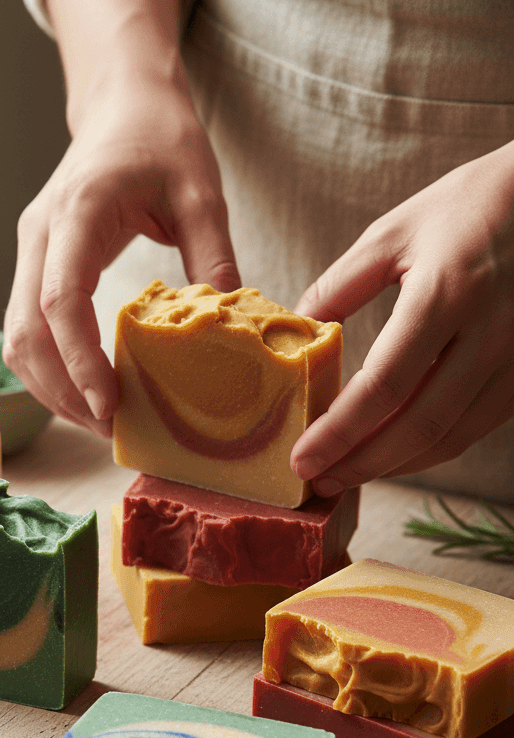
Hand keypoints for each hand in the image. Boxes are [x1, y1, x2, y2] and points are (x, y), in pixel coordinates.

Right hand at [3, 4, 238, 438]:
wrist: (121, 105)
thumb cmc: (160, 137)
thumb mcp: (202, 192)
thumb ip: (213, 258)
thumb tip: (228, 333)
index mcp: (76, 214)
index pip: (60, 302)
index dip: (79, 362)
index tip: (110, 407)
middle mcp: (39, 237)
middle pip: (26, 334)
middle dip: (63, 391)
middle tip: (109, 429)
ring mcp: (29, 252)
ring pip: (16, 340)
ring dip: (50, 388)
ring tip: (98, 420)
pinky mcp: (34, 266)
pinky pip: (25, 330)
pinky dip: (49, 369)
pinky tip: (84, 390)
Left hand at [292, 140, 513, 493]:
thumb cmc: (471, 204)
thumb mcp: (394, 232)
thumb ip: (340, 286)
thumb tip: (297, 334)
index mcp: (447, 293)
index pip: (385, 385)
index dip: (340, 432)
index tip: (302, 459)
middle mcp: (491, 332)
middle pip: (420, 424)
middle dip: (362, 463)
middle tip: (316, 482)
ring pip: (453, 434)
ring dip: (395, 464)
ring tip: (345, 475)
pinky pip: (477, 424)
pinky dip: (430, 447)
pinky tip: (392, 452)